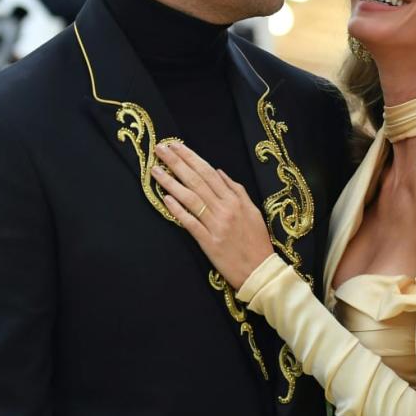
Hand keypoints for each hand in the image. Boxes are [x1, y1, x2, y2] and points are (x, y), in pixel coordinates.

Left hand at [152, 143, 272, 289]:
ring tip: (156, 170)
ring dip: (171, 182)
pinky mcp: (208, 242)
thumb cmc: (256, 240)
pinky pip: (190, 222)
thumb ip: (236, 190)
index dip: (191, 157)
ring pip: (190, 198)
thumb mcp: (252, 210)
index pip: (208, 172)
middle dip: (177, 162)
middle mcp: (225, 208)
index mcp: (235, 199)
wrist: (260, 269)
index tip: (177, 146)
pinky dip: (177, 209)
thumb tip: (219, 172)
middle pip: (197, 180)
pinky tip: (165, 198)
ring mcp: (216, 225)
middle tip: (161, 148)